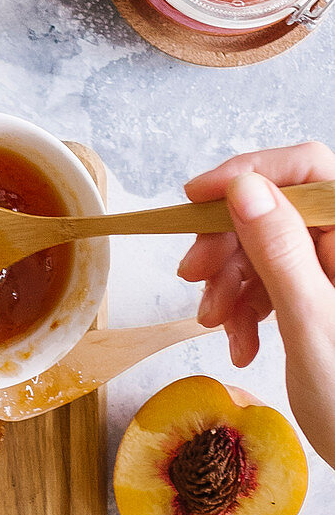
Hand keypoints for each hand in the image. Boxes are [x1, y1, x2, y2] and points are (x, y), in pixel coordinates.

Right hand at [179, 142, 334, 466]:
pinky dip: (248, 311)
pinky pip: (274, 286)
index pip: (308, 169)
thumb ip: (279, 251)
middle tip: (193, 279)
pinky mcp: (323, 302)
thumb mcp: (311, 321)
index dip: (248, 174)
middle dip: (229, 243)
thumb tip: (244, 189)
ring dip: (232, 286)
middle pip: (279, 211)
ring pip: (268, 251)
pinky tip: (242, 345)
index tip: (194, 199)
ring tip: (217, 327)